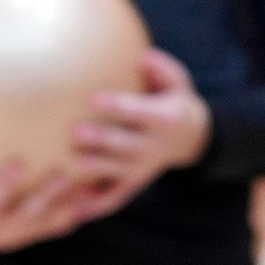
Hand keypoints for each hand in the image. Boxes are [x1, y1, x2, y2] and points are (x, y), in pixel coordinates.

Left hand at [69, 49, 212, 219]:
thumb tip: (145, 57)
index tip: (96, 97)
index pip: (140, 112)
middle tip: (77, 131)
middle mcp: (154, 146)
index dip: (119, 105)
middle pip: (126, 144)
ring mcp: (143, 168)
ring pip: (118, 172)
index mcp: (164, 119)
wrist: (191, 138)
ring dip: (96, 170)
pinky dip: (96, 206)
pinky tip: (74, 207)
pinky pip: (115, 198)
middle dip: (103, 139)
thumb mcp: (179, 81)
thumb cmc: (173, 100)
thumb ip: (163, 69)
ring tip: (73, 167)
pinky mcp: (134, 184)